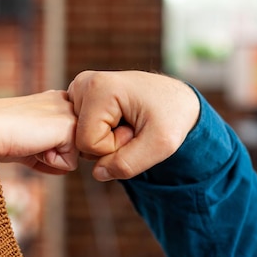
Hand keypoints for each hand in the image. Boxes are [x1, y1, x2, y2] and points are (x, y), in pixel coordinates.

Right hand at [0, 90, 78, 173]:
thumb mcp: (28, 141)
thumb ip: (50, 150)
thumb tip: (66, 168)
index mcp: (56, 100)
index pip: (67, 138)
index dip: (48, 148)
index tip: (27, 136)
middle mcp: (66, 102)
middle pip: (74, 147)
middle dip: (54, 153)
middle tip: (28, 139)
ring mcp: (69, 112)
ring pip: (75, 155)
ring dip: (52, 157)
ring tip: (31, 141)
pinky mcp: (69, 126)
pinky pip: (70, 164)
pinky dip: (50, 163)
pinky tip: (34, 145)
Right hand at [67, 70, 199, 180]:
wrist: (177, 99)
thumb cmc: (173, 116)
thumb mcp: (161, 145)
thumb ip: (128, 164)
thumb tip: (98, 173)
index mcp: (98, 88)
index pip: (88, 143)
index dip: (114, 147)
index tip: (135, 129)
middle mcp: (83, 83)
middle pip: (80, 140)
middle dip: (108, 143)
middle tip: (132, 126)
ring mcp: (79, 89)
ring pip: (79, 136)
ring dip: (105, 138)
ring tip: (127, 121)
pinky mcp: (80, 96)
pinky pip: (80, 131)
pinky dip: (100, 132)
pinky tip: (118, 120)